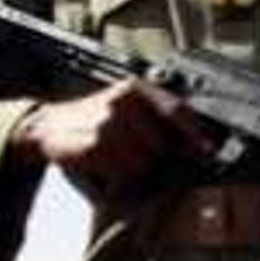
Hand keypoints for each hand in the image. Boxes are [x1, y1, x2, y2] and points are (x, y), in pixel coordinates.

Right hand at [8, 79, 212, 192]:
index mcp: (136, 88)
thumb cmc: (94, 118)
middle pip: (162, 143)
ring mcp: (110, 122)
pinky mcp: (95, 143)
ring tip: (115, 154)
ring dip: (133, 165)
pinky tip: (103, 160)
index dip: (194, 132)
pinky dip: (117, 172)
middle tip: (133, 149)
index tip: (209, 150)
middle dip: (155, 153)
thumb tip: (197, 144)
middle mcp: (125, 101)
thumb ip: (160, 121)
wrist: (50, 125)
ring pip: (144, 160)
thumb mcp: (127, 107)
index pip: (176, 109)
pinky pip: (123, 170)